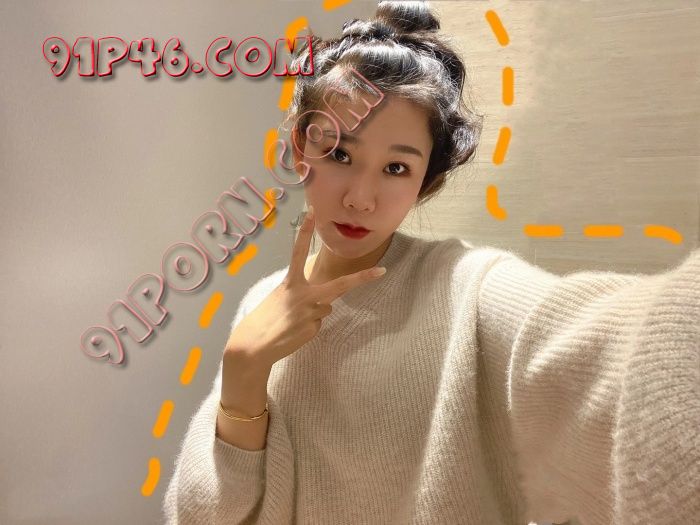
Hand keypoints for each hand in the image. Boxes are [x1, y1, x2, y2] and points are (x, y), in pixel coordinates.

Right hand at [223, 206, 386, 368]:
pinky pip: (318, 323)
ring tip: (293, 322)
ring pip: (326, 308)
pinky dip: (309, 327)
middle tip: (382, 271)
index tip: (313, 212)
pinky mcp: (313, 328)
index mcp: (290, 282)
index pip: (298, 252)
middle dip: (363, 278)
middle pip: (340, 285)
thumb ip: (300, 294)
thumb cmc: (265, 319)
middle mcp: (303, 294)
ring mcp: (311, 312)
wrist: (253, 346)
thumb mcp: (279, 298)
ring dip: (314, 314)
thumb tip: (323, 302)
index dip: (305, 232)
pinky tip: (295, 332)